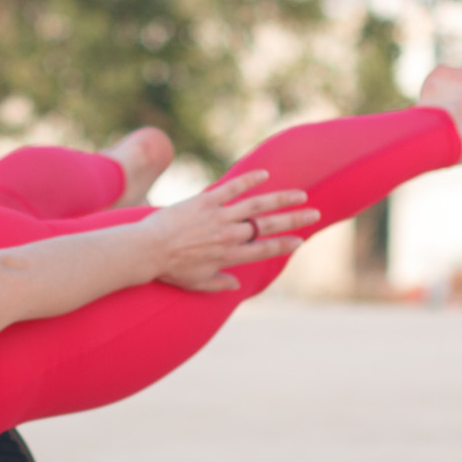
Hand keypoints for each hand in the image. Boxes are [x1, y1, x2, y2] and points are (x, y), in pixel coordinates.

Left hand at [141, 170, 318, 291]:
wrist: (147, 250)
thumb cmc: (169, 268)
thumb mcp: (195, 283)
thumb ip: (218, 283)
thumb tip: (235, 286)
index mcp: (229, 256)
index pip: (264, 250)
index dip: (284, 245)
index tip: (300, 241)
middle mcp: (230, 236)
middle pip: (269, 226)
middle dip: (294, 220)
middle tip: (314, 213)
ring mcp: (219, 217)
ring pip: (257, 206)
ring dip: (281, 199)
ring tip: (299, 194)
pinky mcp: (206, 201)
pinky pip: (232, 188)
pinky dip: (249, 180)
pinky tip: (265, 175)